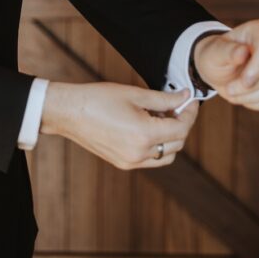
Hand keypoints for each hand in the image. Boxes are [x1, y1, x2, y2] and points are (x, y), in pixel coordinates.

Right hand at [40, 81, 198, 169]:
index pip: (181, 128)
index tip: (190, 100)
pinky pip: (150, 159)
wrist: (69, 112)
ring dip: (171, 138)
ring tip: (160, 116)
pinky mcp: (122, 163)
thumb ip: (164, 98)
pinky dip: (156, 146)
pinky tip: (147, 127)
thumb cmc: (98, 99)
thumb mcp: (134, 94)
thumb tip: (185, 97)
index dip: (189, 113)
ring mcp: (131, 161)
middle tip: (176, 105)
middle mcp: (140, 153)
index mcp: (145, 134)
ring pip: (166, 155)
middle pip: (177, 144)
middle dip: (182, 124)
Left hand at [193, 19, 258, 111]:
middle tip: (229, 90)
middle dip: (251, 87)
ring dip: (253, 97)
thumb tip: (242, 53)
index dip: (258, 69)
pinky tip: (246, 98)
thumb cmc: (216, 57)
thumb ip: (226, 51)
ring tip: (234, 94)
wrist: (221, 69)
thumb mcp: (214, 53)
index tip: (242, 82)